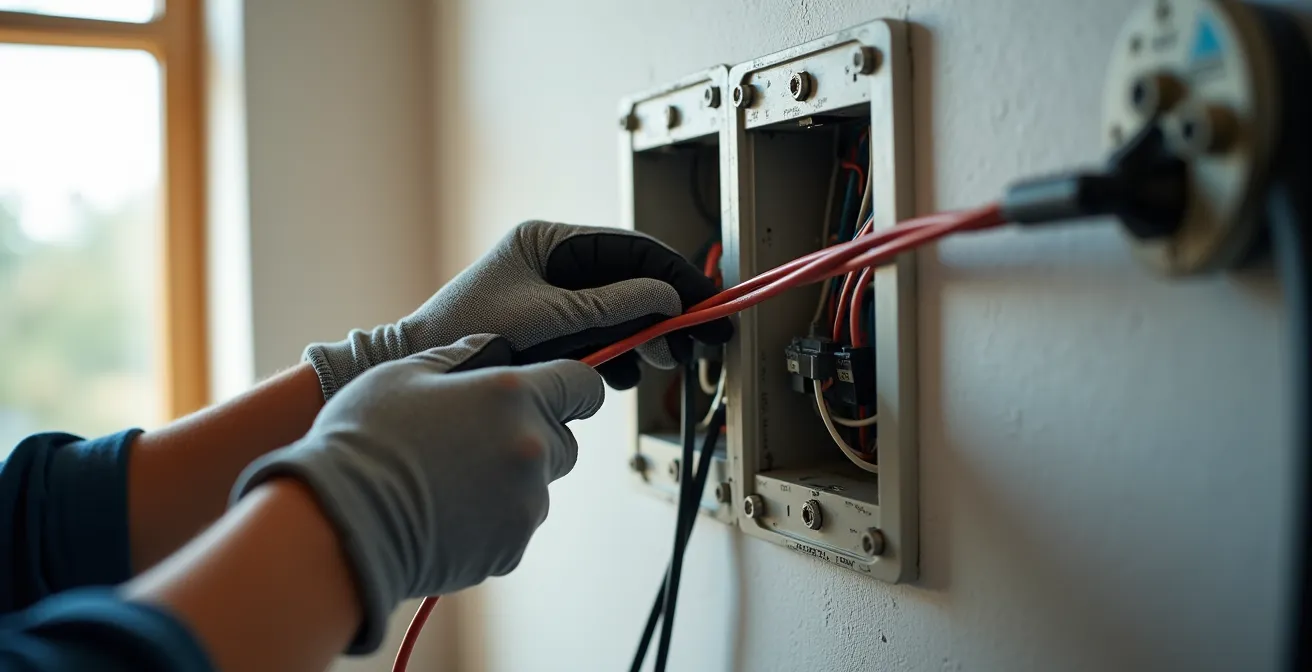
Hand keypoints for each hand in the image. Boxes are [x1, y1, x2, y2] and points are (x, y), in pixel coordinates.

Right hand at [230, 335, 601, 652]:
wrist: (340, 522)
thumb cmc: (364, 438)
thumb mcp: (403, 373)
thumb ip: (461, 358)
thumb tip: (492, 352)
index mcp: (511, 395)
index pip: (583, 385)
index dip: (572, 386)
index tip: (556, 393)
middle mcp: (532, 447)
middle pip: (565, 440)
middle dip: (535, 437)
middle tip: (478, 440)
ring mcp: (525, 501)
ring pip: (538, 486)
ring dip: (510, 481)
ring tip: (449, 481)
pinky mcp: (511, 546)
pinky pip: (514, 525)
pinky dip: (490, 520)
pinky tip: (444, 512)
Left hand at [304, 221, 731, 397]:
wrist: (419, 369)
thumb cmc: (469, 333)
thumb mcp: (549, 318)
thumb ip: (611, 305)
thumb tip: (668, 297)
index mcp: (550, 241)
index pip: (631, 250)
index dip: (675, 276)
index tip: (707, 302)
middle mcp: (554, 261)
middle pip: (629, 281)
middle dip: (662, 313)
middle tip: (690, 344)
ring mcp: (552, 294)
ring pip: (618, 312)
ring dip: (639, 338)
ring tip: (652, 364)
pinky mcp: (549, 328)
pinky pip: (598, 335)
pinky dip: (614, 353)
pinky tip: (618, 373)